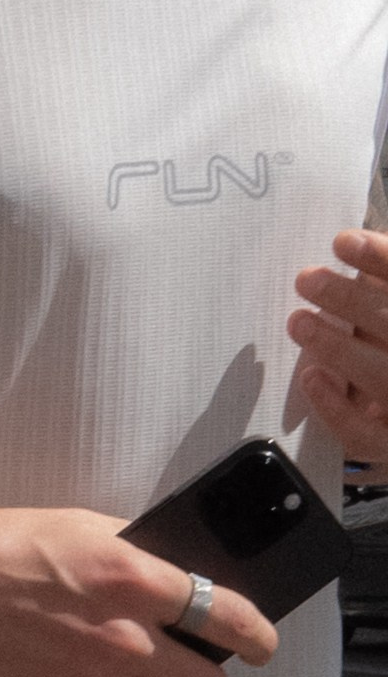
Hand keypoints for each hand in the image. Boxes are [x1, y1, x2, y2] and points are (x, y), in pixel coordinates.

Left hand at [290, 229, 387, 464]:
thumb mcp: (387, 314)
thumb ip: (383, 283)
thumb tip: (350, 246)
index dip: (382, 258)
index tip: (341, 240)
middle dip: (352, 301)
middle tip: (307, 279)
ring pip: (382, 378)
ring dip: (338, 348)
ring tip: (298, 321)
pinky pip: (364, 435)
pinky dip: (335, 408)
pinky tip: (310, 378)